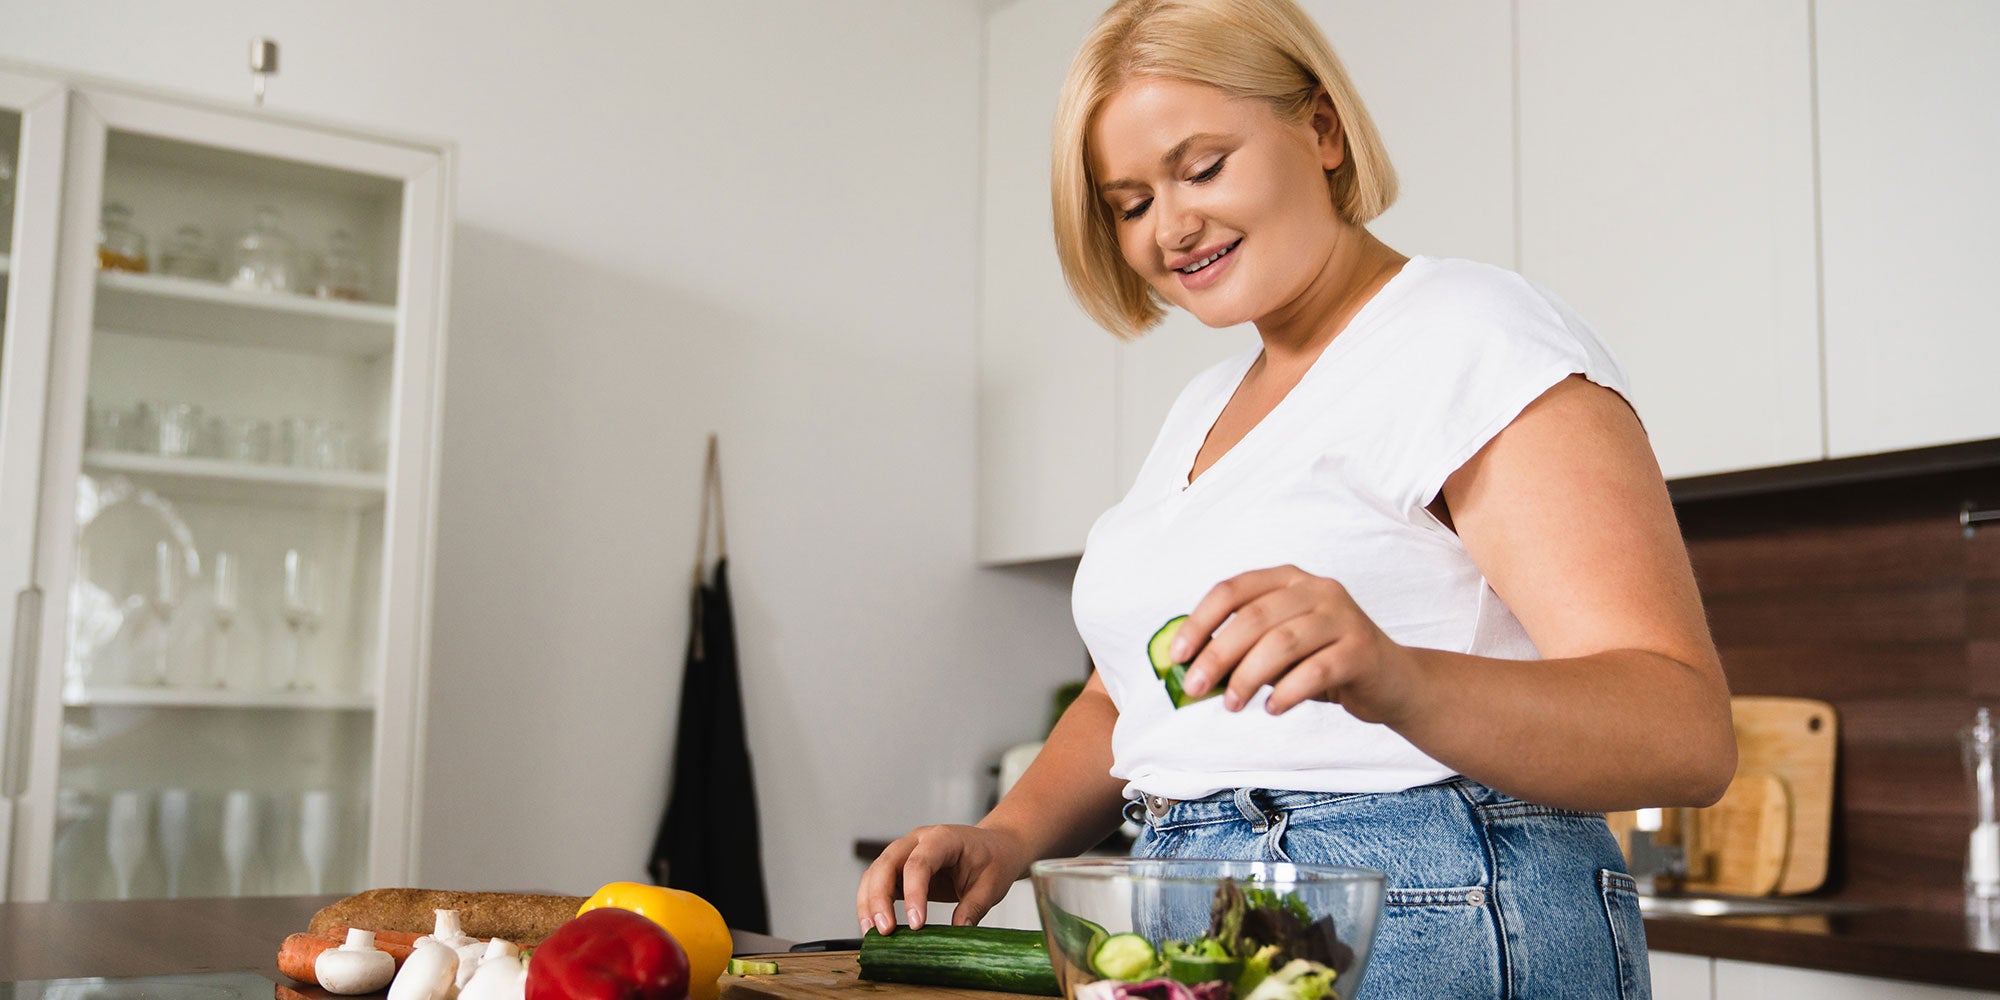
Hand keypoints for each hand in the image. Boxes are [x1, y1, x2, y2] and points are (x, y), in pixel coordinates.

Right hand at [855, 823, 1030, 933]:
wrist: (995, 847)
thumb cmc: (995, 860)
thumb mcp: (993, 885)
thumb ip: (975, 907)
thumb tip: (958, 931)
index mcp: (943, 838)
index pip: (919, 863)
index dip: (914, 893)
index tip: (916, 924)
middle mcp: (917, 841)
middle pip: (886, 864)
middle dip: (879, 898)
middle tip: (883, 931)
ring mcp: (905, 852)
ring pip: (875, 873)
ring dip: (869, 902)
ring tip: (871, 933)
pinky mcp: (900, 868)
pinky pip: (878, 883)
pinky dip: (872, 903)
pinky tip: (874, 926)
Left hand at [1174, 565, 1422, 721]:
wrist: (1392, 681)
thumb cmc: (1323, 662)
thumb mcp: (1279, 648)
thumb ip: (1242, 649)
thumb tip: (1189, 669)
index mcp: (1288, 579)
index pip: (1232, 591)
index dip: (1199, 622)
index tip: (1177, 656)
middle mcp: (1317, 589)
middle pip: (1253, 618)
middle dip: (1217, 655)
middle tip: (1195, 687)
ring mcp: (1342, 616)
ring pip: (1282, 642)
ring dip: (1249, 677)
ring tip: (1232, 704)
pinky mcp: (1361, 649)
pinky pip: (1316, 670)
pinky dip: (1288, 692)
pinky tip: (1273, 709)